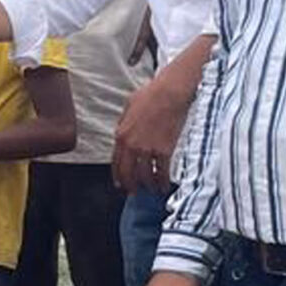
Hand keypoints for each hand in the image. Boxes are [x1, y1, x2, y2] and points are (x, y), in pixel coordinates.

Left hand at [112, 74, 191, 194]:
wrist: (169, 93)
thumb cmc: (150, 95)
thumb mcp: (128, 107)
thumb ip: (124, 123)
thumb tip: (123, 133)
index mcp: (121, 135)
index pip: (116, 163)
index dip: (118, 176)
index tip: (120, 184)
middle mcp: (132, 145)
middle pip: (128, 173)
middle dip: (130, 185)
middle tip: (134, 192)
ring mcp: (147, 149)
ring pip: (145, 176)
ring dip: (148, 185)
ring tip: (152, 190)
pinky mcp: (164, 150)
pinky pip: (161, 172)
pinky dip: (162, 182)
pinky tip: (163, 186)